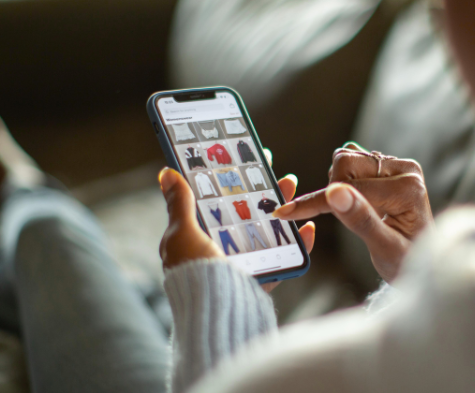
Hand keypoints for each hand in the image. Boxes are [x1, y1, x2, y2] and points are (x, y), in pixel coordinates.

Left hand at [159, 148, 314, 292]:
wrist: (215, 314)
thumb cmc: (194, 273)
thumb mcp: (182, 234)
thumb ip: (180, 204)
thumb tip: (166, 173)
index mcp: (198, 238)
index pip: (216, 201)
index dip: (231, 180)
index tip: (246, 160)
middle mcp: (220, 250)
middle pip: (247, 213)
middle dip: (263, 191)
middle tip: (276, 171)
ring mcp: (244, 264)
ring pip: (268, 230)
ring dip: (283, 208)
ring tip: (292, 186)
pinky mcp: (263, 279)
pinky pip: (285, 258)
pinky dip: (299, 244)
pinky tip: (308, 228)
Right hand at [273, 143, 432, 281]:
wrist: (419, 260)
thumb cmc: (406, 261)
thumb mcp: (385, 249)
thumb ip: (361, 221)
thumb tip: (334, 193)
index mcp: (409, 189)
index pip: (351, 188)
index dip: (316, 203)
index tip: (286, 212)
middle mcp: (406, 170)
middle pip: (345, 163)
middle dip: (332, 191)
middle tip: (343, 218)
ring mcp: (397, 165)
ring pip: (345, 159)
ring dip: (337, 186)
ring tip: (354, 213)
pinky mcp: (388, 166)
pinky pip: (350, 162)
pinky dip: (341, 182)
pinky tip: (353, 203)